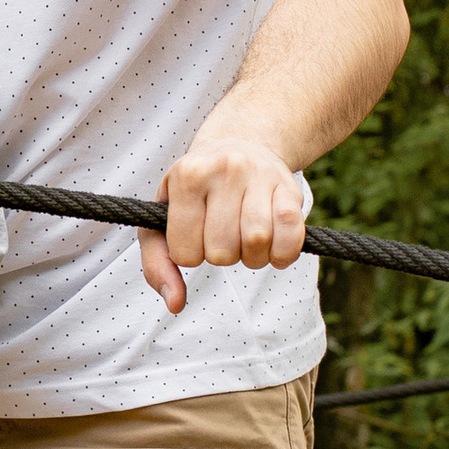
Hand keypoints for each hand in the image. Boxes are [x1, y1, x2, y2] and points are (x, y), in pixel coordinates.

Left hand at [138, 122, 309, 311]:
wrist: (238, 144)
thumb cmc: (193, 192)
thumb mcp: (162, 219)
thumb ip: (157, 265)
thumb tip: (175, 303)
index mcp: (187, 176)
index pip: (185, 253)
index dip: (189, 254)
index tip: (193, 234)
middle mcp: (225, 169)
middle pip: (222, 252)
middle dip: (221, 256)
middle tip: (221, 235)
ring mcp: (260, 176)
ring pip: (257, 244)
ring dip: (251, 257)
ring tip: (244, 239)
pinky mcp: (290, 188)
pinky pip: (291, 237)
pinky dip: (283, 254)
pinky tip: (273, 247)